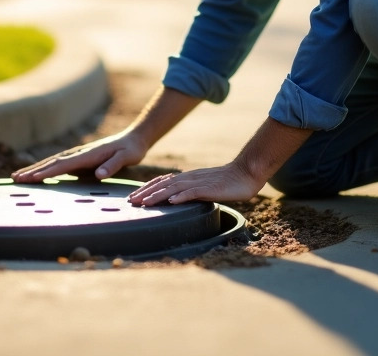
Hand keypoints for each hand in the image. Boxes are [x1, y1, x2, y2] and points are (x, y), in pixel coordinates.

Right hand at [11, 131, 148, 183]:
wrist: (134, 138)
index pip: (63, 165)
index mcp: (87, 155)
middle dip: (33, 171)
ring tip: (18, 176)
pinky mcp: (80, 160)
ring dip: (35, 169)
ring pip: (52, 162)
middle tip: (14, 179)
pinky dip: (45, 169)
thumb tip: (99, 174)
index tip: (31, 178)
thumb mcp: (127, 158)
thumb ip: (112, 165)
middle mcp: (79, 153)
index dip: (46, 172)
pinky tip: (37, 174)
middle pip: (52, 163)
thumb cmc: (130, 150)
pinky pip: (58, 165)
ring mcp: (78, 156)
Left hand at [127, 162, 262, 206]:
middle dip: (145, 193)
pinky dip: (181, 197)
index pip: (162, 181)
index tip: (134, 197)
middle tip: (131, 202)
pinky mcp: (209, 188)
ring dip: (157, 195)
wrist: (245, 173)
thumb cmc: (227, 183)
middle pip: (163, 184)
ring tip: (144, 203)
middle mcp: (190, 178)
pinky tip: (172, 202)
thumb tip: (178, 200)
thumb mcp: (205, 187)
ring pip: (174, 188)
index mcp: (188, 177)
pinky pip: (193, 192)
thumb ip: (192, 192)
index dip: (147, 189)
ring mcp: (199, 182)